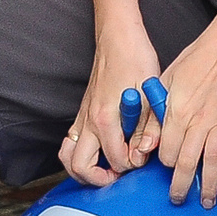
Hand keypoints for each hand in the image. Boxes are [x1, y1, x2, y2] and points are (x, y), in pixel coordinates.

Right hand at [61, 24, 162, 186]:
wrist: (118, 37)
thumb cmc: (134, 60)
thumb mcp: (149, 94)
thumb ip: (145, 128)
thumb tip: (142, 152)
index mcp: (105, 118)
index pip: (116, 160)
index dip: (133, 165)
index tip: (144, 157)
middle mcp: (88, 121)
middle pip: (79, 167)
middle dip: (100, 178)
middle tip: (120, 173)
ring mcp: (82, 118)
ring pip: (68, 157)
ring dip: (83, 169)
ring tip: (106, 168)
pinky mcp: (81, 114)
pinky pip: (71, 143)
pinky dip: (80, 155)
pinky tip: (100, 152)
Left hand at [150, 24, 216, 207]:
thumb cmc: (197, 59)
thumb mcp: (166, 82)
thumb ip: (156, 112)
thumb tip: (149, 140)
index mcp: (177, 112)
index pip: (167, 151)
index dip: (165, 164)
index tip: (166, 168)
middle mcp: (199, 122)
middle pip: (188, 164)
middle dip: (182, 187)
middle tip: (178, 199)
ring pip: (213, 164)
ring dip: (209, 187)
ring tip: (206, 201)